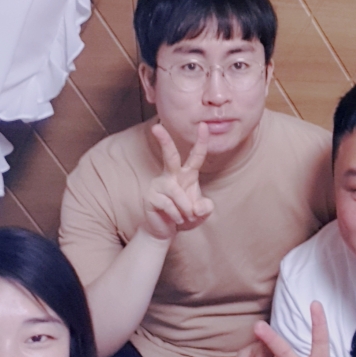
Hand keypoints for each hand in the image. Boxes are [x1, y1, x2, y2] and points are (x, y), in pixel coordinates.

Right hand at [141, 123, 213, 241]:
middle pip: (169, 155)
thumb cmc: (185, 217)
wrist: (165, 231)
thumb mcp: (201, 213)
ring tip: (184, 217)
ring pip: (178, 194)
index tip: (203, 125)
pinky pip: (169, 206)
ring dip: (186, 211)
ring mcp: (159, 184)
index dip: (201, 141)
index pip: (195, 156)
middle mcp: (171, 175)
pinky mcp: (150, 196)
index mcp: (187, 174)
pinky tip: (173, 219)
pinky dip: (177, 216)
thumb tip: (198, 206)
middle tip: (156, 126)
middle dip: (163, 140)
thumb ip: (205, 208)